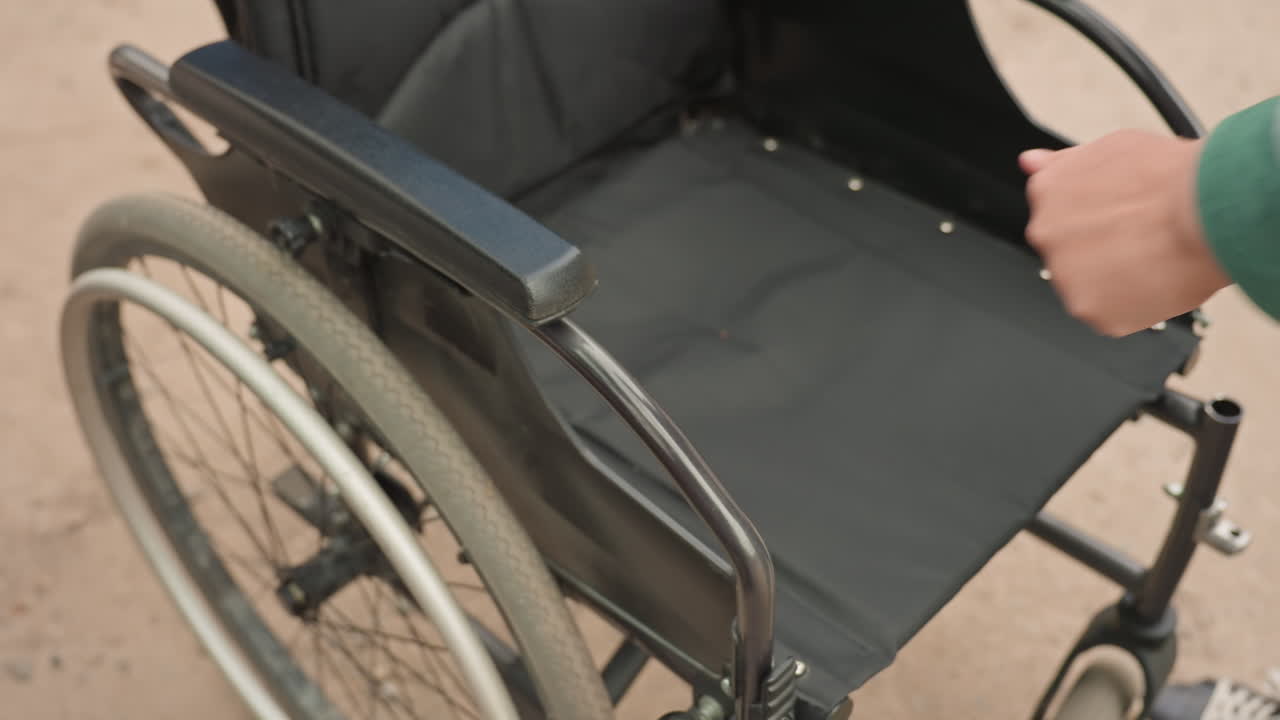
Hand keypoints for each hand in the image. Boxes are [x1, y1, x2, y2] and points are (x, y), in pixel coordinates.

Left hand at [1020, 129, 1230, 336]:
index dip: (1094, 218)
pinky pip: (1108, 315)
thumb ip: (1063, 163)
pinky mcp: (1089, 311)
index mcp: (1047, 192)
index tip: (1117, 219)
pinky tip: (1154, 281)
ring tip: (1152, 257)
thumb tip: (1030, 162)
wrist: (1205, 211)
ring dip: (1114, 279)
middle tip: (1140, 238)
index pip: (1056, 214)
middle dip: (1100, 250)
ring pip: (1086, 285)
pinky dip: (1131, 306)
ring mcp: (1064, 275)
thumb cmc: (1169, 177)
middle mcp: (1045, 234)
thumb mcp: (1110, 147)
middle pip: (1068, 251)